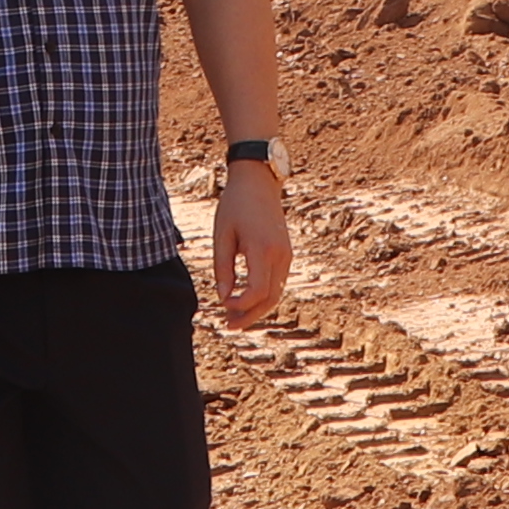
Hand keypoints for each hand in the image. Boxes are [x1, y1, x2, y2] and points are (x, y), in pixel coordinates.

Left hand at [209, 160, 291, 329]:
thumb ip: (222, 268)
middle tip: (229, 325)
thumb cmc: (235, 205)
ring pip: (276, 293)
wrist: (258, 182)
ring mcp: (286, 255)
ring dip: (257, 308)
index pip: (257, 291)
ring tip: (234, 315)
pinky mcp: (286, 254)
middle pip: (270, 299)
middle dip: (250, 316)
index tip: (222, 304)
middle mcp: (280, 255)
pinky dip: (263, 296)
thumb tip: (223, 297)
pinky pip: (278, 282)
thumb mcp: (222, 235)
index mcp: (262, 249)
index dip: (240, 305)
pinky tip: (245, 299)